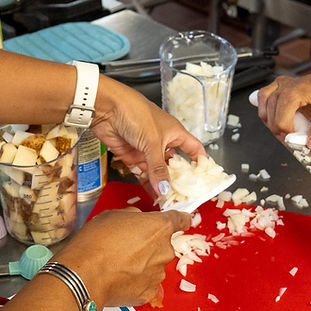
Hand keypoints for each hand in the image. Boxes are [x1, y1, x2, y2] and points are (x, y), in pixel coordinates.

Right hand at [53, 208, 189, 307]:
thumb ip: (133, 216)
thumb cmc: (95, 243)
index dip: (180, 220)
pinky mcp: (148, 293)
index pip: (180, 220)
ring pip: (154, 266)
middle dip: (149, 246)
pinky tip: (119, 278)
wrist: (84, 275)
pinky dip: (135, 282)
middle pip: (163, 246)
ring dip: (142, 265)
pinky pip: (146, 284)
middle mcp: (164, 251)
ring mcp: (158, 274)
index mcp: (159, 228)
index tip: (182, 221)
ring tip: (118, 265)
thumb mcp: (111, 215)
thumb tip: (137, 220)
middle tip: (125, 247)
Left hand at [93, 76, 204, 196]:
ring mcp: (147, 150)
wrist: (107, 108)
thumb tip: (165, 188)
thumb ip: (158, 168)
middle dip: (179, 180)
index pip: (193, 149)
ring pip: (158, 172)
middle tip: (184, 196)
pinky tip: (154, 195)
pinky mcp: (132, 156)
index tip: (203, 178)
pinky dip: (148, 185)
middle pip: (175, 165)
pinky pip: (143, 174)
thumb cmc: (135, 112)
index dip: (200, 162)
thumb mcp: (153, 142)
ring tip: (169, 201)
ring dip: (162, 185)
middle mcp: (162, 142)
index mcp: (174, 132)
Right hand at [253, 43, 310, 151]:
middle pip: (285, 100)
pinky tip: (271, 118)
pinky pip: (263, 95)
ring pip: (269, 97)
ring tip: (283, 131)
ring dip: (270, 118)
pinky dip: (262, 107)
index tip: (310, 146)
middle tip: (290, 139)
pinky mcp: (280, 84)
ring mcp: (293, 81)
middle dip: (282, 124)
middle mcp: (310, 83)